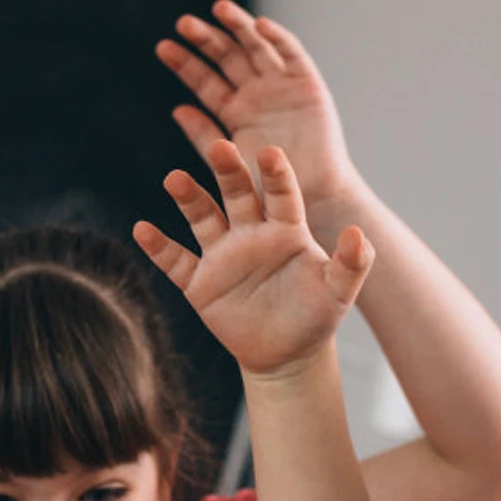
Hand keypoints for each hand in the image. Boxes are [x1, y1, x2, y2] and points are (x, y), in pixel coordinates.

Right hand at [135, 140, 371, 378]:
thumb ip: (351, 264)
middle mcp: (250, 232)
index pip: (281, 194)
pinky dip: (159, 247)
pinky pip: (176, 261)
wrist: (287, 354)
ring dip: (188, 198)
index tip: (271, 154)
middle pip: (236, 194)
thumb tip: (358, 235)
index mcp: (286, 228)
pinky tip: (142, 230)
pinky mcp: (199, 282)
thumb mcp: (338, 293)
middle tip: (220, 147)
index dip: (276, 176)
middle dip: (228, 171)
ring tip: (174, 179)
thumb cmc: (315, 316)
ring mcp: (222, 254)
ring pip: (202, 218)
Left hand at [156, 0, 355, 214]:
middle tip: (184, 24)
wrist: (312, 198)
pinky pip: (292, 54)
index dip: (186, 64)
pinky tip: (260, 26)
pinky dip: (278, 38)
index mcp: (235, 112)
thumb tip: (178, 110)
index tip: (164, 49)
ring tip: (220, 9)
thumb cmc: (271, 188)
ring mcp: (281, 85)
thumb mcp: (231, 162)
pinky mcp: (307, 84)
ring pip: (256, 47)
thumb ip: (204, 137)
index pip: (205, 82)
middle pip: (227, 57)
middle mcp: (256, 93)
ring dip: (239, 26)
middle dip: (207, 40)